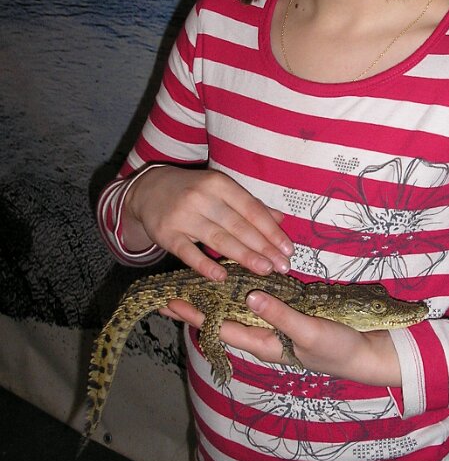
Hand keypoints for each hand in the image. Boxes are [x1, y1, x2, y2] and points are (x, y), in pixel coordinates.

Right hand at [123, 165, 293, 279]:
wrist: (148, 190)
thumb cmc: (193, 191)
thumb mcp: (221, 190)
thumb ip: (249, 205)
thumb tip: (280, 219)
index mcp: (219, 184)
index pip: (251, 209)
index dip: (271, 230)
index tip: (288, 249)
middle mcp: (202, 197)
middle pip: (238, 225)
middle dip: (263, 247)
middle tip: (283, 266)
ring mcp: (183, 216)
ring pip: (218, 239)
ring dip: (244, 256)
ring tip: (265, 270)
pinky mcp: (166, 234)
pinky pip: (188, 252)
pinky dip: (205, 265)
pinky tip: (222, 277)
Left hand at [162, 292, 402, 386]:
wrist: (370, 353)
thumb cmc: (340, 348)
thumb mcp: (310, 332)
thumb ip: (281, 315)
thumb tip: (249, 296)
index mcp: (265, 343)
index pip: (221, 329)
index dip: (195, 315)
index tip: (171, 302)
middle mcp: (265, 334)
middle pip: (224, 318)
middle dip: (199, 305)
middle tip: (171, 289)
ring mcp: (278, 325)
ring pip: (240, 309)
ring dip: (219, 295)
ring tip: (197, 279)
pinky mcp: (291, 314)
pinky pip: (261, 300)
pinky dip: (246, 288)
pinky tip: (239, 276)